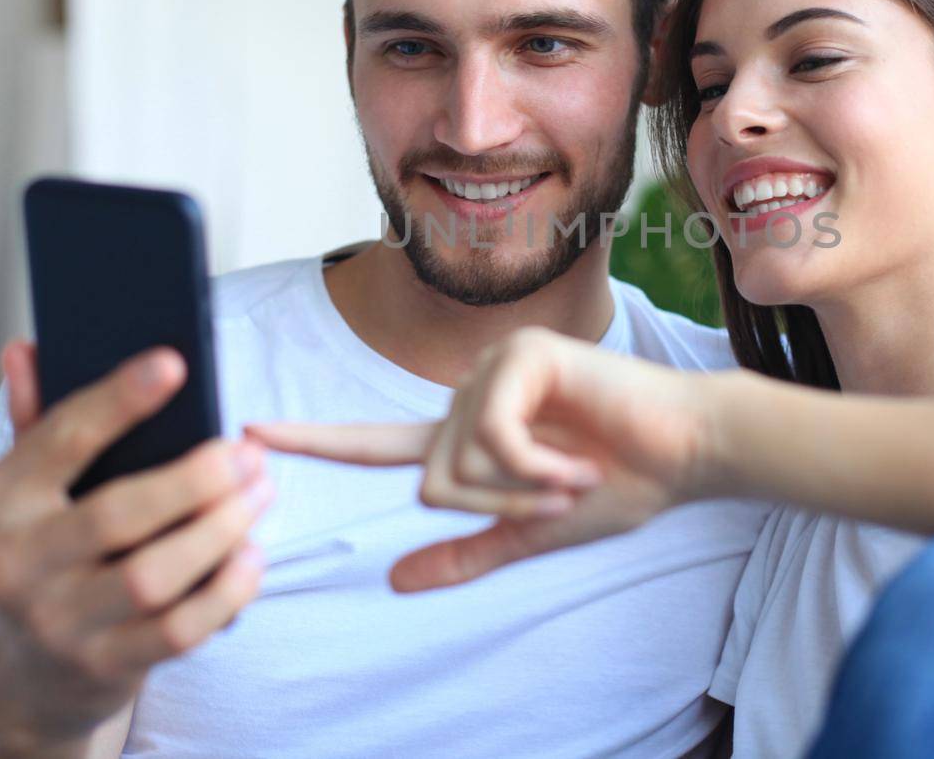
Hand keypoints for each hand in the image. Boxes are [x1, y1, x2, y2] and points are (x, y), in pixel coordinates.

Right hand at [0, 340, 272, 740]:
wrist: (32, 676)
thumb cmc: (50, 554)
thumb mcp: (30, 492)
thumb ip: (38, 421)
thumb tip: (26, 349)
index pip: (60, 440)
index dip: (118, 400)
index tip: (174, 363)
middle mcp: (16, 563)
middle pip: (117, 515)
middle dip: (195, 479)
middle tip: (249, 453)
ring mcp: (58, 622)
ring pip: (152, 577)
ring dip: (220, 531)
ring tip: (261, 493)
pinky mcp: (103, 666)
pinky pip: (178, 631)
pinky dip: (226, 591)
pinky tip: (253, 556)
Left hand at [248, 327, 712, 592]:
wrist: (685, 454)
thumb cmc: (620, 485)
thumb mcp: (533, 531)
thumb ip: (466, 553)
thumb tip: (394, 579)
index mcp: (466, 432)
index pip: (375, 442)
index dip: (313, 440)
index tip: (248, 434)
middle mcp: (468, 393)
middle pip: (428, 479)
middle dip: (496, 506)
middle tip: (562, 492)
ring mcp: (493, 367)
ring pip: (453, 463)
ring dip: (520, 488)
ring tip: (576, 472)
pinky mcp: (522, 355)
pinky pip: (489, 436)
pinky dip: (533, 463)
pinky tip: (575, 454)